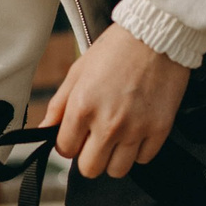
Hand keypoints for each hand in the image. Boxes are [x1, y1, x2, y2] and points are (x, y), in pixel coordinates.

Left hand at [42, 23, 189, 178]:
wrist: (157, 35)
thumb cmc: (116, 49)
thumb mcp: (78, 71)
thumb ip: (59, 105)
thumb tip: (45, 130)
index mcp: (83, 107)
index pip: (66, 150)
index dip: (70, 143)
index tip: (78, 134)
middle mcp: (108, 123)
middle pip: (90, 168)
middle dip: (90, 156)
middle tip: (97, 139)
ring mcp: (136, 129)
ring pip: (118, 170)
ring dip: (115, 157)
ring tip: (118, 136)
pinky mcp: (160, 129)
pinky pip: (144, 159)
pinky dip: (139, 150)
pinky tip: (138, 130)